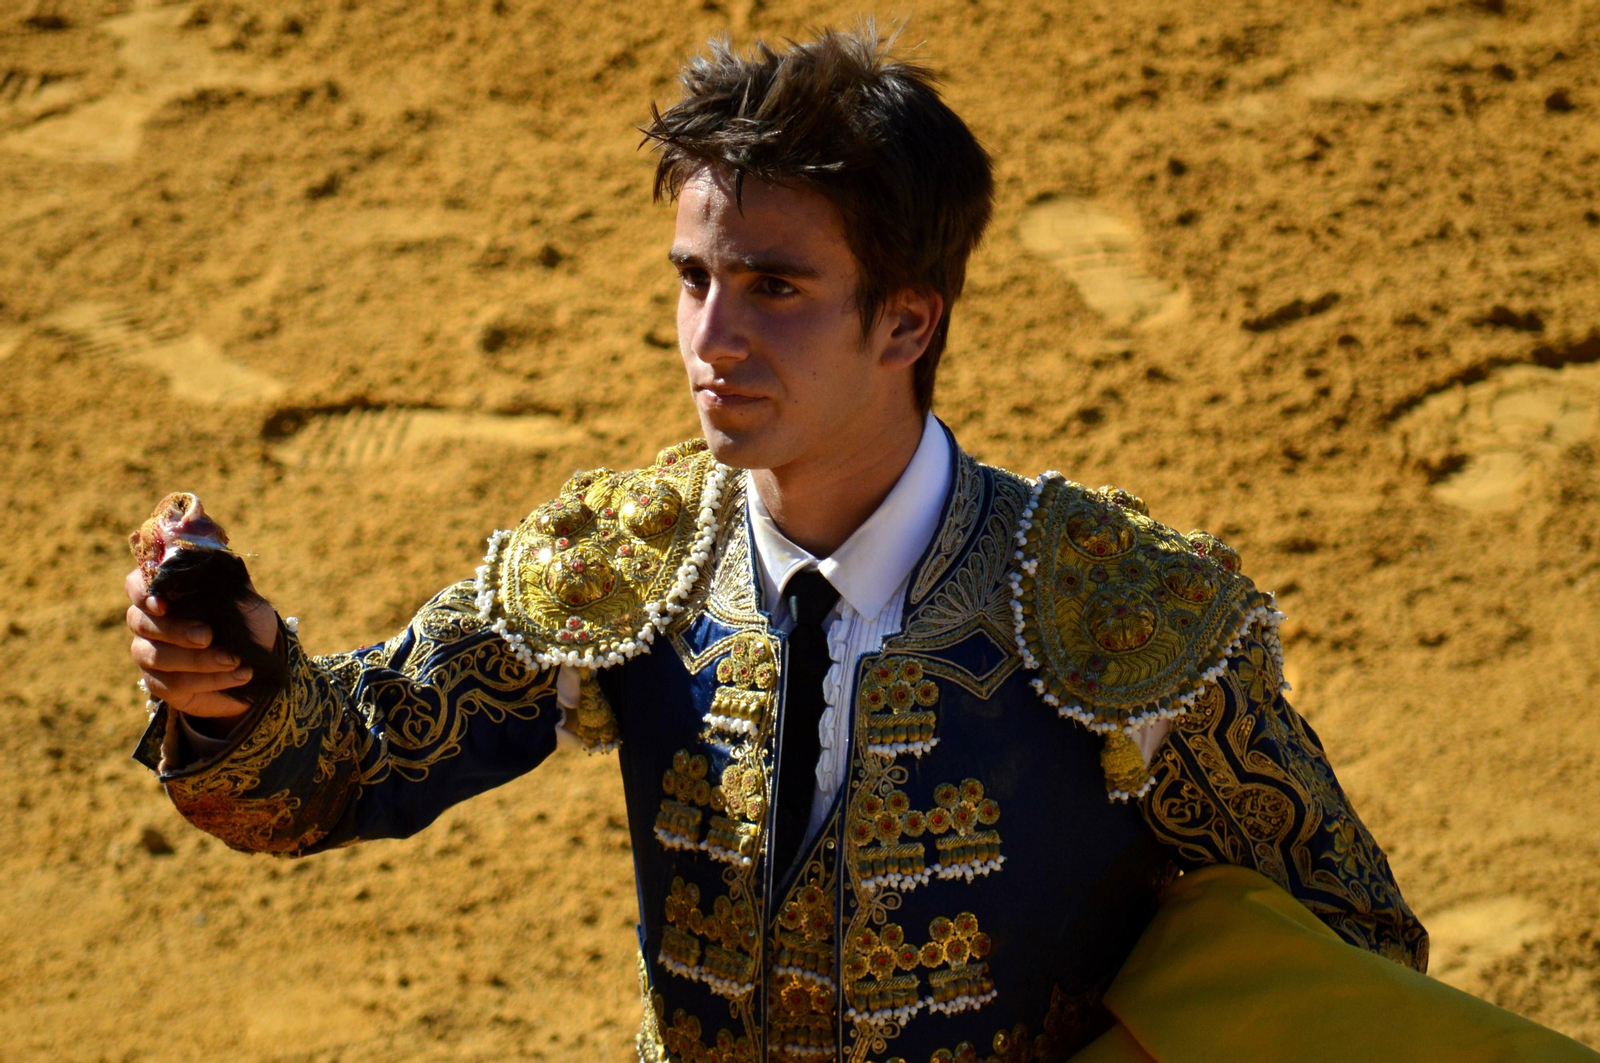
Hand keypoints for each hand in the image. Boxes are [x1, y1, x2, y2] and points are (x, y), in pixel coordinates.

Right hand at [124, 567, 278, 721]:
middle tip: (207, 636)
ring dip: (198, 660)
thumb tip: (220, 569)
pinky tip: (240, 675)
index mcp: (164, 593)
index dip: (142, 592)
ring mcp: (148, 653)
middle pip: (141, 623)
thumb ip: (230, 586)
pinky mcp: (159, 683)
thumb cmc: (245, 625)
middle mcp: (147, 622)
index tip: (163, 603)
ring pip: (157, 657)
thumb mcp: (245, 602)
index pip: (136, 585)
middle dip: (176, 630)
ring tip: (233, 660)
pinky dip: (211, 679)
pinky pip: (174, 684)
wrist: (258, 664)